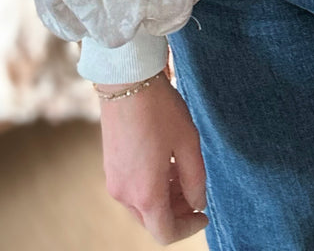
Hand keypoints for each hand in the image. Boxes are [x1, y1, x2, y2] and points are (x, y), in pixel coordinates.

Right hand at [97, 67, 209, 244]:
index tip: (204, 215)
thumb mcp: (188, 143)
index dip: (188, 228)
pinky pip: (133, 188)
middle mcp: (125, 194)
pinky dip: (151, 185)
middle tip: (196, 190)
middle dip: (178, 211)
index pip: (166, 232)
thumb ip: (195, 179)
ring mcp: (114, 180)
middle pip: (153, 219)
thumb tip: (197, 203)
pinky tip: (165, 162)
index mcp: (146, 193)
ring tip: (183, 171)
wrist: (125, 81)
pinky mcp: (110, 166)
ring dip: (165, 197)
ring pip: (143, 204)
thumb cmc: (160, 109)